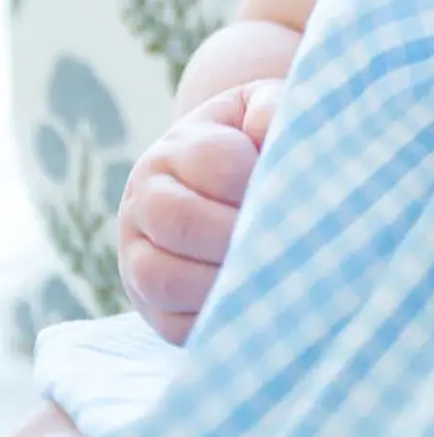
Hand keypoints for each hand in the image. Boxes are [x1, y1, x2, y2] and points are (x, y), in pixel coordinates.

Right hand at [117, 80, 281, 344]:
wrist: (227, 189)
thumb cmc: (256, 147)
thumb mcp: (263, 113)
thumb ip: (272, 111)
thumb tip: (272, 134)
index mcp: (177, 149)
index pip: (211, 160)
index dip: (255, 177)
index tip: (292, 189)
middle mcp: (145, 200)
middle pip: (177, 220)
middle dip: (238, 233)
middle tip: (290, 239)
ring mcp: (138, 256)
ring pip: (161, 277)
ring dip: (221, 280)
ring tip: (273, 273)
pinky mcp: (152, 307)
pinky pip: (172, 325)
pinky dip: (216, 320)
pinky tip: (256, 304)